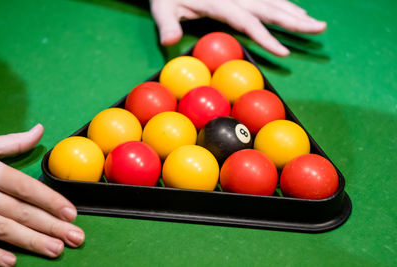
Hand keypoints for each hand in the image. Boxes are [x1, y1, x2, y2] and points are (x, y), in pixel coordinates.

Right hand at [0, 124, 84, 266]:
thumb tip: (39, 130)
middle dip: (50, 225)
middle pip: (20, 211)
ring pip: (3, 228)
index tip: (72, 213)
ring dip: (30, 241)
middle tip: (76, 237)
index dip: (50, 200)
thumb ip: (11, 142)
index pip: (25, 186)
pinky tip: (12, 262)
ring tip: (55, 250)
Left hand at [150, 0, 326, 55]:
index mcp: (219, 2)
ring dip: (294, 11)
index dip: (266, 37)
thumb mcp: (161, 7)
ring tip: (314, 22)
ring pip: (272, 0)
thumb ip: (166, 24)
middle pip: (270, 9)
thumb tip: (169, 41)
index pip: (247, 22)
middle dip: (296, 21)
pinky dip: (283, 2)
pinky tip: (294, 8)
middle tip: (320, 29)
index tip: (285, 52)